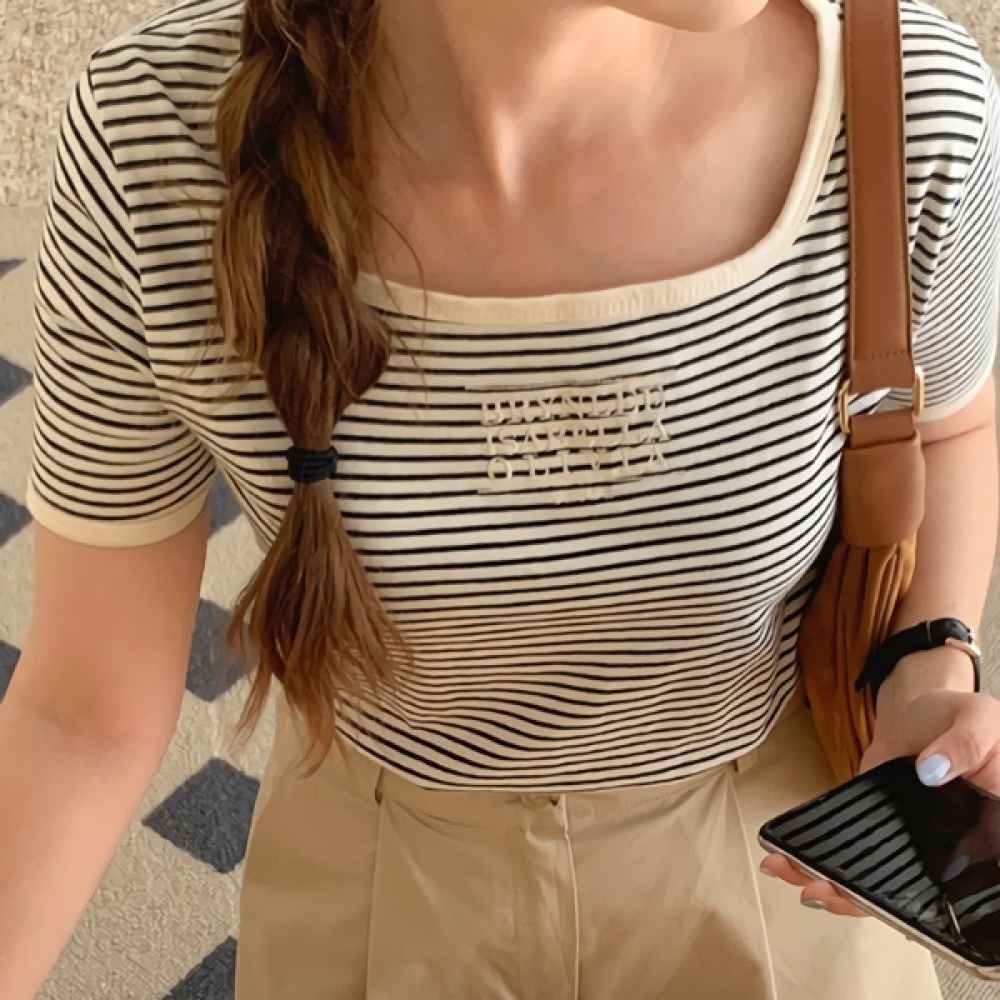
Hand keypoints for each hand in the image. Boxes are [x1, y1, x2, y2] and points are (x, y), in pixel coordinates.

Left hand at [760, 649, 999, 916]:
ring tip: (799, 881)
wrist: (919, 710)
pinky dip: (821, 863)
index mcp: (985, 833)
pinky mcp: (876, 831)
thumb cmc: (955, 717)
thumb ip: (965, 743)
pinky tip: (790, 862)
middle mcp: (949, 851)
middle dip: (865, 900)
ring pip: (876, 883)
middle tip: (826, 891)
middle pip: (911, 892)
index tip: (886, 898)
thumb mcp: (976, 719)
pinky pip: (853, 856)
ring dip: (836, 889)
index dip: (929, 897)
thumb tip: (933, 770)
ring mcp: (909, 845)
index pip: (965, 881)